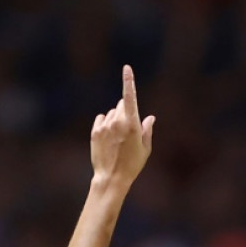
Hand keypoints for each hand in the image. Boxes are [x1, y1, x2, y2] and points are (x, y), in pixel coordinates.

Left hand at [90, 65, 155, 189]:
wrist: (111, 178)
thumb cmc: (133, 164)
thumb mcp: (146, 148)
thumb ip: (147, 129)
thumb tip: (150, 117)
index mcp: (132, 123)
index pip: (130, 97)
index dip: (128, 81)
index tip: (126, 68)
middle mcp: (117, 121)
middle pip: (122, 104)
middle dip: (126, 111)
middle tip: (129, 129)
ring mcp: (104, 126)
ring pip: (112, 113)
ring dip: (116, 119)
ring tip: (118, 138)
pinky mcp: (95, 131)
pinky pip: (101, 119)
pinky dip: (105, 124)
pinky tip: (108, 137)